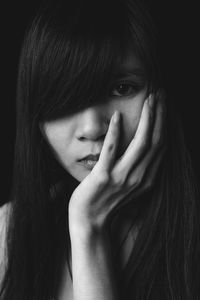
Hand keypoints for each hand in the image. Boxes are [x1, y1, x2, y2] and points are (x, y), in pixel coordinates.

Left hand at [68, 90, 166, 232]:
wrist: (90, 222)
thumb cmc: (108, 201)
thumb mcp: (131, 186)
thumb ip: (141, 169)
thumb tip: (146, 149)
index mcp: (148, 179)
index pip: (162, 146)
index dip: (165, 124)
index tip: (165, 105)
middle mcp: (139, 178)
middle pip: (155, 141)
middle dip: (160, 116)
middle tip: (160, 94)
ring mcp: (121, 177)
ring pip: (140, 144)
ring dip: (146, 119)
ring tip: (148, 99)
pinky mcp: (102, 177)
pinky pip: (111, 151)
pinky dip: (115, 133)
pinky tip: (117, 116)